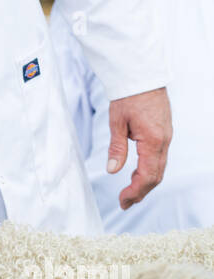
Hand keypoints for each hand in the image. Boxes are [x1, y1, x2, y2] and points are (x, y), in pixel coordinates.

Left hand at [106, 86, 170, 208]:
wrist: (143, 76)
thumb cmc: (128, 96)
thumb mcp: (117, 122)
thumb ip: (116, 148)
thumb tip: (112, 170)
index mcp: (153, 140)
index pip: (147, 175)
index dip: (135, 191)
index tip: (122, 201)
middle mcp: (164, 141)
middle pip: (156, 176)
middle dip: (140, 192)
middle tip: (124, 203)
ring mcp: (166, 138)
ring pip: (159, 168)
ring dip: (145, 182)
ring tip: (128, 192)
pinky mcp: (164, 133)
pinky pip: (159, 158)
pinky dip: (149, 170)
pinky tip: (135, 173)